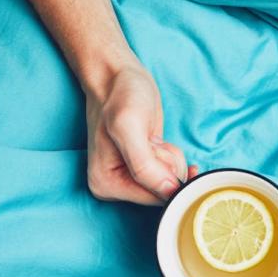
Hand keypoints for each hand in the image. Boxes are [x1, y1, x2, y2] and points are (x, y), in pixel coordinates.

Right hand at [85, 59, 198, 204]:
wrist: (118, 77)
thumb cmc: (120, 96)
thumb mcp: (129, 127)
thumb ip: (145, 166)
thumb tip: (168, 192)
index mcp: (106, 185)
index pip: (154, 199)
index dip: (167, 176)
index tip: (155, 149)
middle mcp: (115, 186)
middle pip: (163, 192)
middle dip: (167, 164)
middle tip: (150, 141)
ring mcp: (129, 177)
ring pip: (170, 181)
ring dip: (169, 157)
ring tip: (150, 137)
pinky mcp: (142, 167)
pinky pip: (170, 173)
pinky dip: (171, 155)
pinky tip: (156, 141)